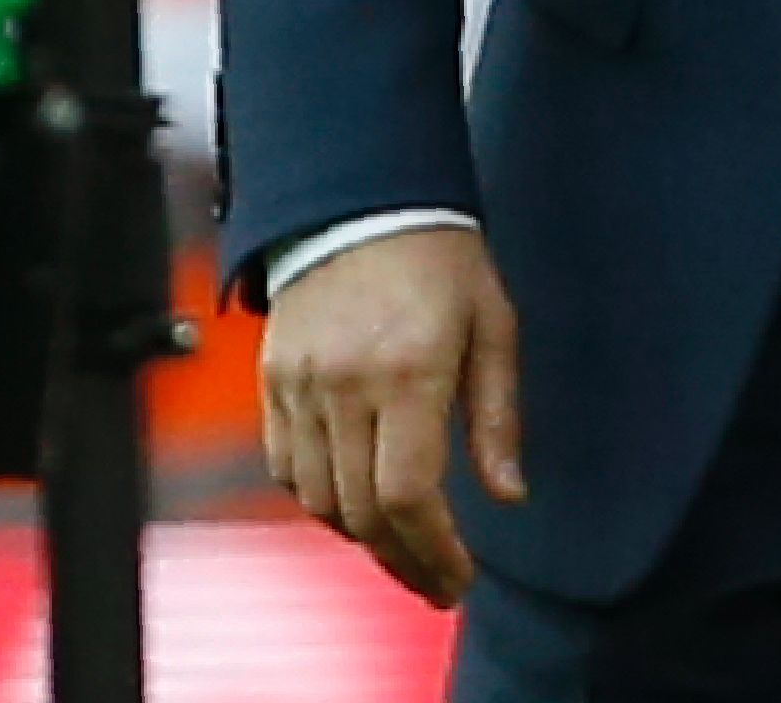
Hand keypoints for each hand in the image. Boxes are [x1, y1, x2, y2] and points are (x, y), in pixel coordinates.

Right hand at [263, 223, 524, 606]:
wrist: (360, 197)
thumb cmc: (437, 255)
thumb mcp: (493, 325)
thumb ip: (497, 417)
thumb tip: (508, 496)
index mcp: (407, 370)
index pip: (408, 495)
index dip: (434, 552)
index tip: (459, 578)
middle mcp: (344, 384)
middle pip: (362, 512)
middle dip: (403, 562)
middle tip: (436, 582)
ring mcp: (300, 385)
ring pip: (318, 500)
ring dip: (362, 538)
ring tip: (402, 548)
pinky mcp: (272, 382)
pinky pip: (285, 469)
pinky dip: (318, 500)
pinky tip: (354, 503)